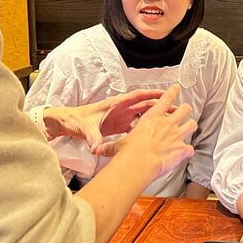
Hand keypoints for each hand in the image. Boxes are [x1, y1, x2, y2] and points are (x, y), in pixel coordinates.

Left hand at [43, 89, 171, 149]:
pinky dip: (146, 126)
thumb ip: (93, 138)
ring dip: (155, 116)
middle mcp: (120, 108)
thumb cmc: (75, 120)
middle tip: (175, 108)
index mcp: (115, 104)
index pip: (137, 96)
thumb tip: (95, 148)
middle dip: (160, 106)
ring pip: (142, 114)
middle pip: (144, 105)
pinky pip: (136, 124)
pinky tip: (156, 132)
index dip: (152, 94)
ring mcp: (121, 116)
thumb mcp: (85, 129)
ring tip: (170, 120)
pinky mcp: (119, 125)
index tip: (166, 93)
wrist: (67, 123)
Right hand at [95, 84, 196, 177]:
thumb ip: (109, 146)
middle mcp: (168, 123)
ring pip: (192, 124)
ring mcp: (177, 135)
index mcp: (153, 117)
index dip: (172, 91)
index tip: (176, 87)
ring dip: (190, 126)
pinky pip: (190, 148)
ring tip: (189, 127)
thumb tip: (96, 150)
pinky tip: (186, 153)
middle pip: (184, 109)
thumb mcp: (117, 146)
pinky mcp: (182, 149)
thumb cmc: (129, 152)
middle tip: (184, 111)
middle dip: (185, 109)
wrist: (140, 164)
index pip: (166, 98)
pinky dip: (188, 151)